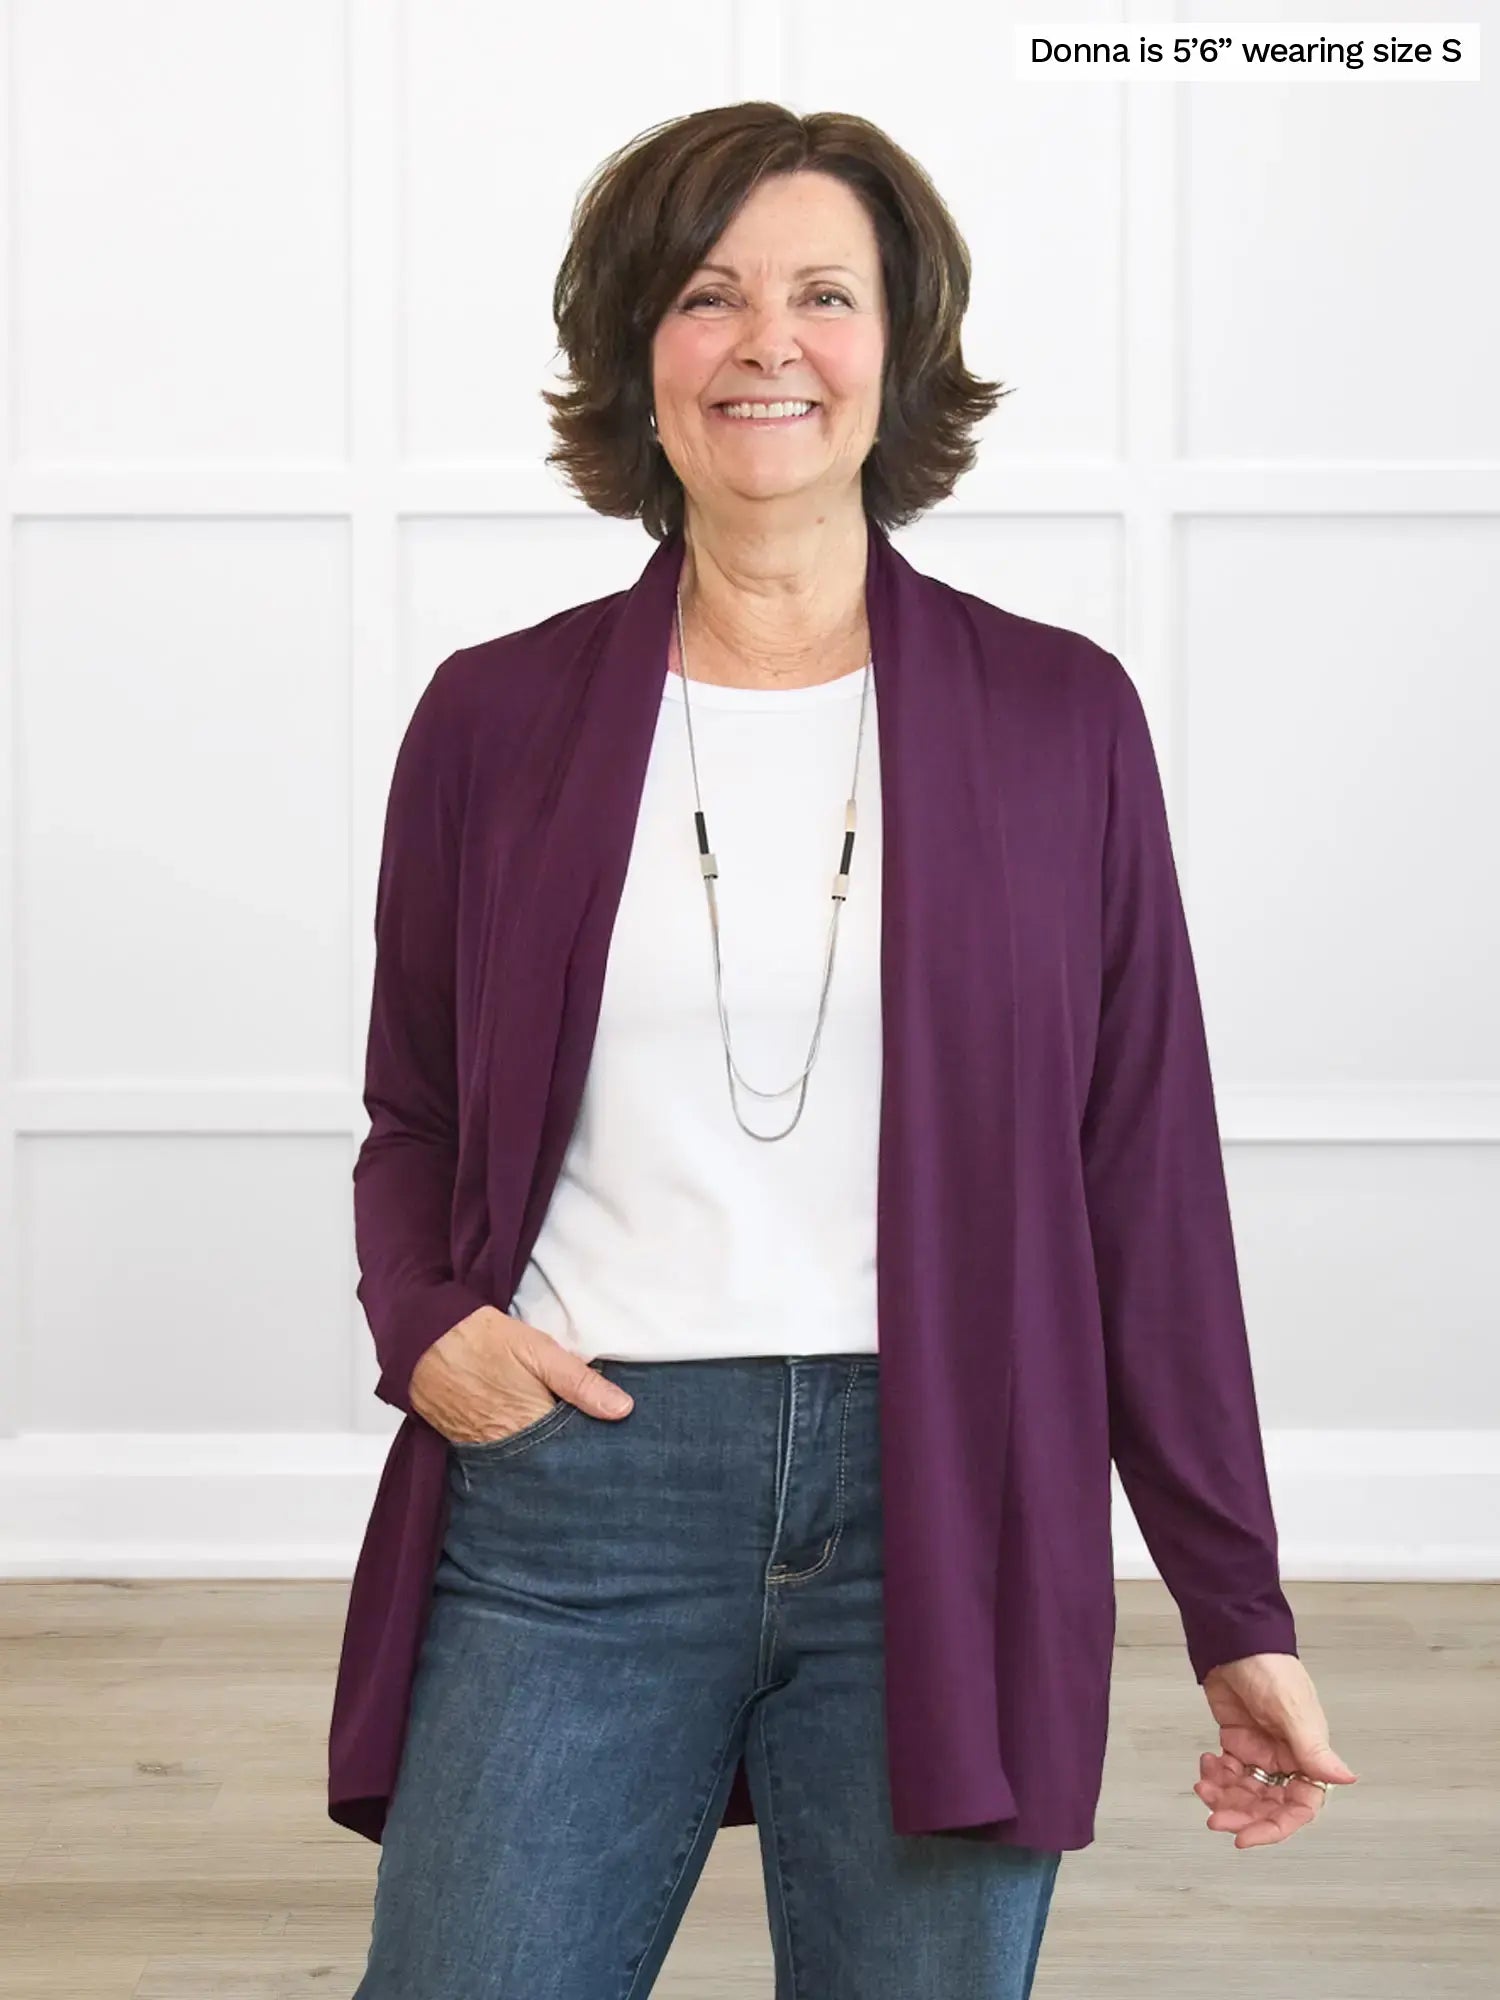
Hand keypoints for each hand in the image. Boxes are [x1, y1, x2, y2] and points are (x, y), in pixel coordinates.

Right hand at [409, 1305, 632, 1443]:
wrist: (422, 1340)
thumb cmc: (483, 1339)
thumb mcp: (539, 1351)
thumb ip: (581, 1383)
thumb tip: (623, 1410)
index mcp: (531, 1424)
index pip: (575, 1452)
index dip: (595, 1449)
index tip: (615, 1447)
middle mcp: (507, 1447)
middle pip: (551, 1464)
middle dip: (572, 1458)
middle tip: (597, 1454)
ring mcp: (484, 1450)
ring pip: (527, 1464)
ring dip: (545, 1458)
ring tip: (568, 1451)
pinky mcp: (466, 1447)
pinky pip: (501, 1460)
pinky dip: (518, 1455)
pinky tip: (532, 1445)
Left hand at [1193, 1652, 1357, 1847]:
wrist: (1233, 1638)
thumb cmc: (1269, 1666)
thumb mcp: (1291, 1709)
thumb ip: (1313, 1748)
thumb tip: (1345, 1778)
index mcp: (1307, 1753)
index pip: (1299, 1806)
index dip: (1275, 1828)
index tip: (1246, 1837)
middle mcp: (1286, 1756)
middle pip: (1267, 1804)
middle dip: (1241, 1815)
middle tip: (1215, 1818)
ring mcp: (1260, 1749)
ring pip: (1244, 1792)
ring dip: (1223, 1797)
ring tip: (1204, 1786)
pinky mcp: (1237, 1739)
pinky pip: (1227, 1772)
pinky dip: (1214, 1775)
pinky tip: (1206, 1765)